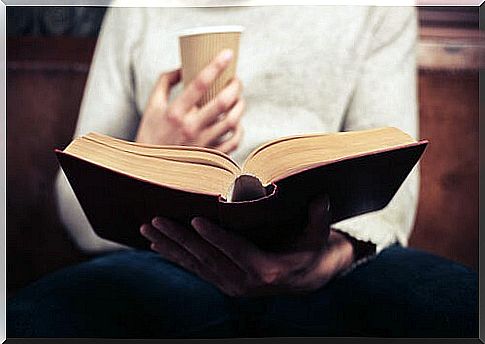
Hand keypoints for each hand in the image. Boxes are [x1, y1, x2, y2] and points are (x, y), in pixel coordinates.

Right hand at [136, 49, 244, 153]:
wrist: (152, 169)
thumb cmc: (152, 134)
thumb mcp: (152, 106)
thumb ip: (165, 82)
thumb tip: (183, 67)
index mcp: (175, 113)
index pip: (199, 84)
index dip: (216, 66)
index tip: (227, 54)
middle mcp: (190, 128)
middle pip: (223, 102)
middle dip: (235, 86)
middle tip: (236, 80)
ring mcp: (202, 144)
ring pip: (232, 121)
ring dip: (240, 106)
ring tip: (239, 99)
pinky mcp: (210, 156)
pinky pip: (234, 142)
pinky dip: (239, 130)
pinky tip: (236, 123)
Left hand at [140, 196, 355, 296]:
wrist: (304, 280)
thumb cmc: (308, 252)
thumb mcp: (317, 237)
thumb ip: (318, 218)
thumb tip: (322, 197)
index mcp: (266, 270)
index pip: (236, 250)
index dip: (216, 236)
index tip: (196, 220)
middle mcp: (244, 282)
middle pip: (208, 257)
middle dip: (180, 238)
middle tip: (157, 220)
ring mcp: (230, 285)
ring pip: (196, 264)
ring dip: (171, 247)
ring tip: (149, 230)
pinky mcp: (222, 283)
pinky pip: (195, 270)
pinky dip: (175, 257)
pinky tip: (157, 245)